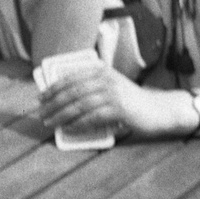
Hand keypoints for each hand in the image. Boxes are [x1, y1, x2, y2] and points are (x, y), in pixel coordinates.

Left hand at [37, 63, 191, 138]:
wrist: (158, 109)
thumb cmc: (131, 101)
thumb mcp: (111, 86)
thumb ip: (91, 87)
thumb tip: (62, 99)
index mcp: (101, 70)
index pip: (70, 77)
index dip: (53, 87)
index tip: (41, 97)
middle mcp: (105, 78)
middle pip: (72, 91)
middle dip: (53, 103)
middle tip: (41, 113)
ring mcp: (113, 93)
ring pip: (79, 104)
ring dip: (61, 115)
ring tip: (50, 122)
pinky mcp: (119, 109)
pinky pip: (92, 117)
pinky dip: (78, 123)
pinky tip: (68, 128)